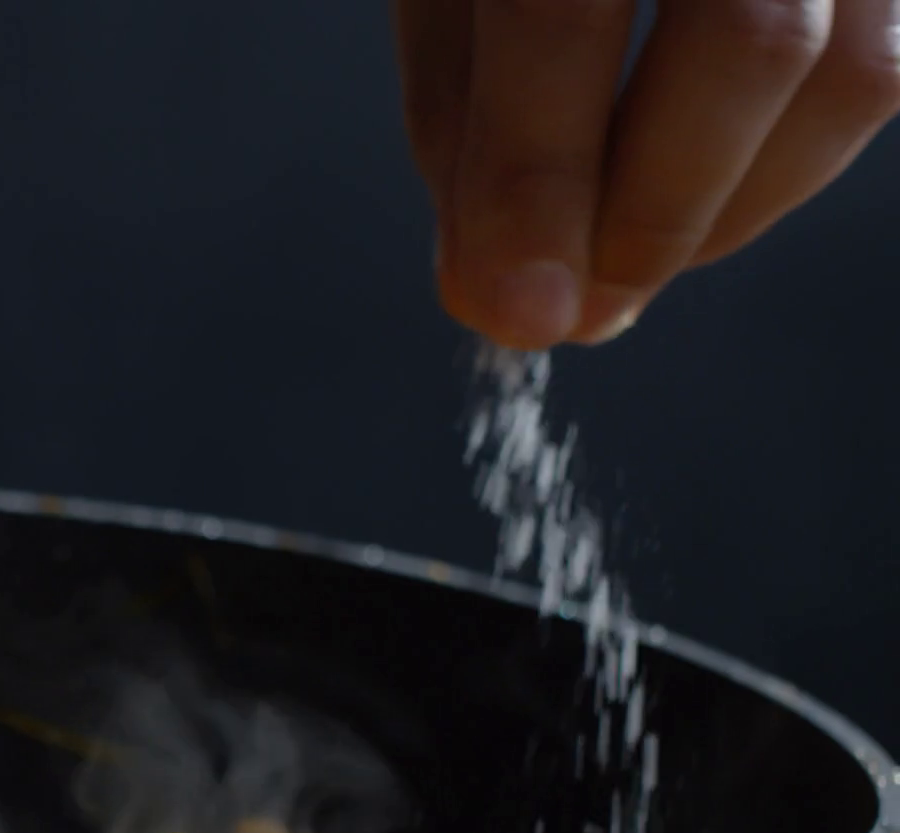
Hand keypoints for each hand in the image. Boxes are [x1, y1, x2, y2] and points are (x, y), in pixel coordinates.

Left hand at [396, 0, 899, 348]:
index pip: (560, 8)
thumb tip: (497, 292)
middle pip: (749, 42)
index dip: (536, 172)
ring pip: (853, 72)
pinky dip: (788, 165)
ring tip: (625, 259)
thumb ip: (468, 118)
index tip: (519, 308)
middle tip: (577, 310)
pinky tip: (700, 191)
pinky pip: (888, 67)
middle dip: (654, 216)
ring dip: (730, 212)